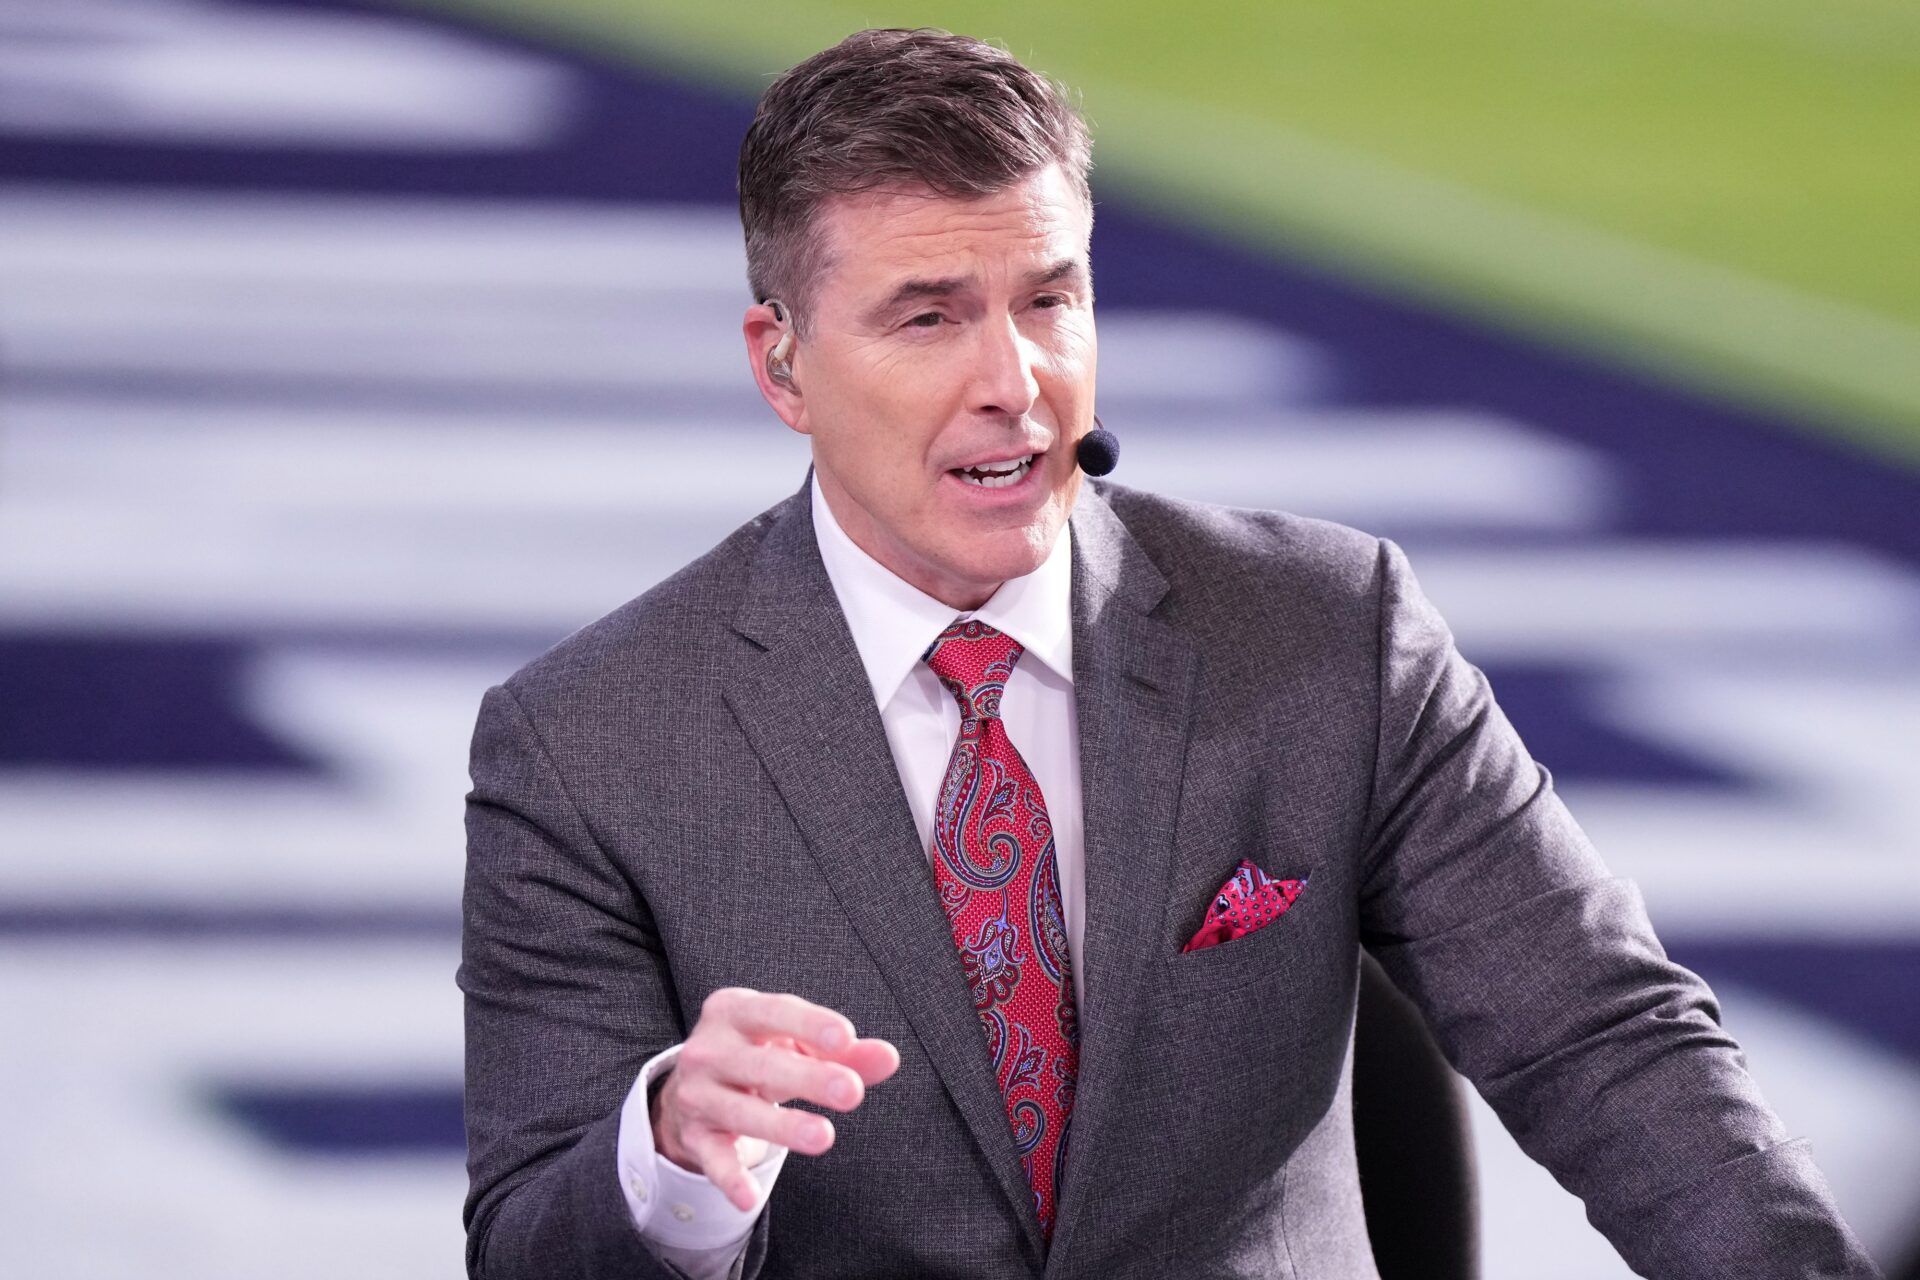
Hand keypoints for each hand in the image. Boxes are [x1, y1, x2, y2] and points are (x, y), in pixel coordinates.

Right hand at [650, 987, 900, 1210]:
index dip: (811, 1024)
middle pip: (763, 1064)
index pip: (776, 1012)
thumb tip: (889, 1057)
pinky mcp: (694, 1137)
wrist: (692, 1087)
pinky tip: (750, 1198)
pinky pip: (715, 1159)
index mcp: (735, 1010)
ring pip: (742, 1112)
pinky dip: (730, 1179)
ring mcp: (697, 1093)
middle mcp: (709, 1048)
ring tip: (824, 1136)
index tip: (846, 1038)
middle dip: (808, 1078)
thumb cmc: (758, 1054)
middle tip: (851, 1092)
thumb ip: (843, 1051)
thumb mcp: (794, 1043)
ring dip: (782, 1126)